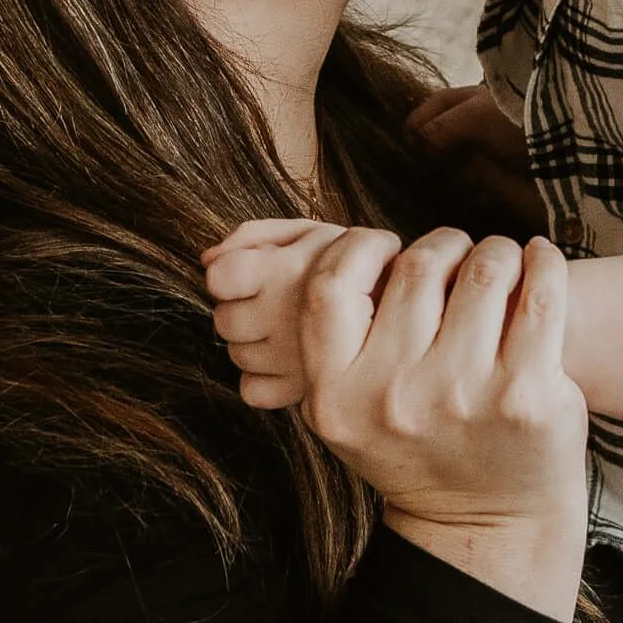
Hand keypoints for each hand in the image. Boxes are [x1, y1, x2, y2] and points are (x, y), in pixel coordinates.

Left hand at [203, 217, 359, 408]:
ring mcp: (289, 358)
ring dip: (253, 342)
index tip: (258, 272)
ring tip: (290, 328)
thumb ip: (252, 234)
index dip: (230, 272)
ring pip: (236, 355)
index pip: (218, 278)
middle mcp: (281, 317)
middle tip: (278, 300)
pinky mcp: (300, 392)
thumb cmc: (358, 263)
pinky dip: (262, 378)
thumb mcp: (310, 230)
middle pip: (223, 319)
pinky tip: (287, 360)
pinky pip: (252, 391)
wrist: (416, 309)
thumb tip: (205, 259)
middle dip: (241, 307)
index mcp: (284, 272)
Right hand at [296, 225, 588, 621]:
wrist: (488, 529)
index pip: (331, 286)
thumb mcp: (349, 414)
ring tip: (500, 263)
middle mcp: (395, 397)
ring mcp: (463, 395)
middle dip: (443, 246)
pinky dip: (543, 262)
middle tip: (458, 259)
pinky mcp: (526, 396)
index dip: (360, 248)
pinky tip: (539, 262)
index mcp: (337, 398)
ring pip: (483, 269)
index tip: (386, 246)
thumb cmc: (419, 451)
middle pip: (417, 267)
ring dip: (496, 252)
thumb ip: (342, 343)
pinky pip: (541, 295)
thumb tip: (362, 248)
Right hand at [407, 86, 547, 237]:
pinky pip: (474, 194)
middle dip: (436, 156)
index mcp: (475, 102)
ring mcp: (491, 157)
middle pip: (441, 143)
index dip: (419, 120)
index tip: (406, 139)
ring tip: (474, 177)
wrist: (572, 156)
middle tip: (435, 164)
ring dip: (457, 178)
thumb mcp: (475, 115)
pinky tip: (487, 193)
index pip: (437, 106)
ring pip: (455, 171)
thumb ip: (439, 128)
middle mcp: (481, 129)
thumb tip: (414, 142)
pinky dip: (475, 195)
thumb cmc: (523, 123)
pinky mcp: (501, 185)